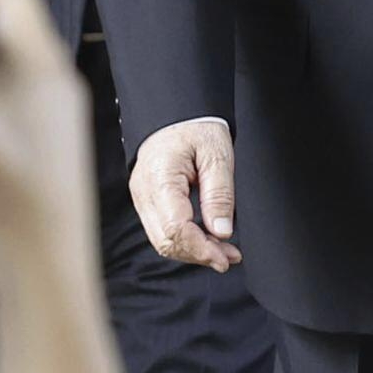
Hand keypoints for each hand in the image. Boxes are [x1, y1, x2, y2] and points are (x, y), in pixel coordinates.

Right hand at [128, 117, 239, 272]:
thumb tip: (222, 231)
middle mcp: (144, 192)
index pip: (175, 228)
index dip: (201, 249)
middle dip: (198, 254)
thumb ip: (220, 194)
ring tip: (224, 253)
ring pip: (162, 239)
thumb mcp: (218, 156)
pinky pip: (162, 229)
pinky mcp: (148, 200)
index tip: (226, 257)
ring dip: (193, 250)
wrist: (176, 114)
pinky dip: (185, 240)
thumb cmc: (196, 128)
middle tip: (230, 258)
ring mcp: (142, 197)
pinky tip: (208, 241)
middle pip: (165, 240)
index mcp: (160, 178)